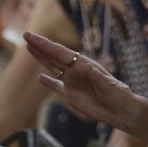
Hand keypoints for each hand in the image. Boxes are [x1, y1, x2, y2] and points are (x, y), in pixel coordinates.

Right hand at [23, 31, 137, 131]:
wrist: (121, 111)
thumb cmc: (119, 96)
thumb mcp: (110, 86)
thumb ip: (98, 78)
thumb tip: (88, 68)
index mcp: (84, 65)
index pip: (60, 53)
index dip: (46, 45)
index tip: (32, 37)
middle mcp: (76, 71)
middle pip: (54, 56)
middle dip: (40, 46)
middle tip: (26, 35)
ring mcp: (72, 82)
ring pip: (53, 67)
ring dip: (41, 58)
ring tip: (29, 47)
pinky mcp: (71, 95)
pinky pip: (56, 87)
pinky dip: (48, 82)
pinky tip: (39, 77)